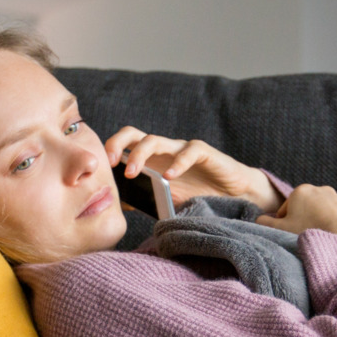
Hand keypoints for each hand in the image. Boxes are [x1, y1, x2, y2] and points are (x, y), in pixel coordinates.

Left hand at [105, 128, 282, 211]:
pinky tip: (170, 177)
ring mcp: (182, 150)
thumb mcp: (166, 200)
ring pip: (156, 140)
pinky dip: (178, 163)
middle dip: (118, 143)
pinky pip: (189, 151)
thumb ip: (144, 197)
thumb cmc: (199, 195)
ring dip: (141, 155)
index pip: (125, 145)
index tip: (101, 168)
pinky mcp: (204, 153)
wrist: (235, 197)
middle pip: (135, 134)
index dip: (111, 150)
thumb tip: (117, 201)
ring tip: (135, 174)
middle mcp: (164, 151)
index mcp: (152, 160)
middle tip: (111, 162)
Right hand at [255, 184, 336, 243]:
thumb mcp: (280, 229)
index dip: (285, 223)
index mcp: (301, 191)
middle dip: (304, 221)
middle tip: (304, 237)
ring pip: (324, 213)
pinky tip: (335, 239)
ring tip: (320, 239)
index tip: (289, 235)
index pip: (286, 208)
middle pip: (306, 209)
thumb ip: (265, 223)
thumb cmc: (310, 232)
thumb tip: (259, 220)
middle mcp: (322, 190)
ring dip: (321, 223)